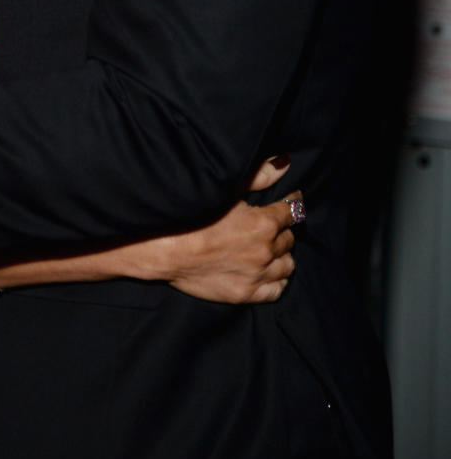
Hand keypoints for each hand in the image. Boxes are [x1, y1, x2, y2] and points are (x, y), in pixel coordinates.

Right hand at [161, 189, 300, 303]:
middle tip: (270, 226)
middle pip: (289, 239)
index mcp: (264, 223)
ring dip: (281, 256)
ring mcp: (257, 275)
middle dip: (282, 231)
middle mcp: (266, 250)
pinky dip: (276, 280)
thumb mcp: (227, 189)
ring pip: (287, 265)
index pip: (292, 212)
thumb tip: (284, 164)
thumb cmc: (192, 215)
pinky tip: (268, 272)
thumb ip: (260, 176)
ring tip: (269, 249)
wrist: (166, 249)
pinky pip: (277, 290)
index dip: (291, 204)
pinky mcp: (246, 294)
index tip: (289, 202)